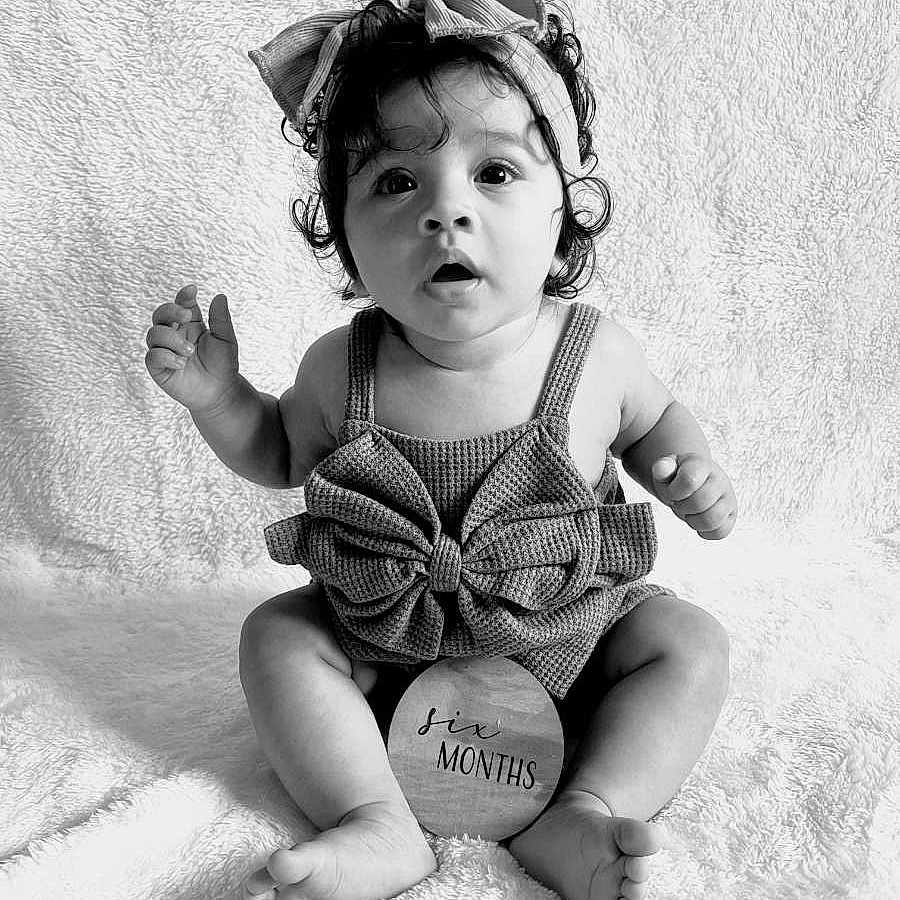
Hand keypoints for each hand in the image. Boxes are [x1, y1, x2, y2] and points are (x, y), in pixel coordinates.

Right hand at [145, 284, 239, 411]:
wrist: (221, 392)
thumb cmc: (223, 365)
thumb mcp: (226, 340)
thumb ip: (221, 319)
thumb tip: (220, 296)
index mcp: (190, 325)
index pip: (181, 304)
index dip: (183, 296)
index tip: (192, 290)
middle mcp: (174, 335)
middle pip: (160, 314)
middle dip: (170, 311)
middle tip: (187, 317)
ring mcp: (164, 351)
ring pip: (153, 334)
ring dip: (171, 339)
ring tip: (190, 351)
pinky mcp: (159, 368)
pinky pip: (151, 356)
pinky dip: (165, 356)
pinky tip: (181, 363)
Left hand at [650, 453, 737, 539]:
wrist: (692, 481)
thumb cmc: (678, 477)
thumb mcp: (666, 470)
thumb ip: (662, 469)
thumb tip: (661, 469)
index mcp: (702, 465)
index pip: (689, 480)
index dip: (674, 492)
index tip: (671, 492)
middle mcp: (719, 480)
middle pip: (700, 502)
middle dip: (682, 507)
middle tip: (679, 503)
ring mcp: (728, 498)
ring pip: (712, 519)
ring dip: (693, 521)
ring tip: (689, 512)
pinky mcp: (730, 516)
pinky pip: (720, 532)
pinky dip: (704, 531)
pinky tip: (698, 520)